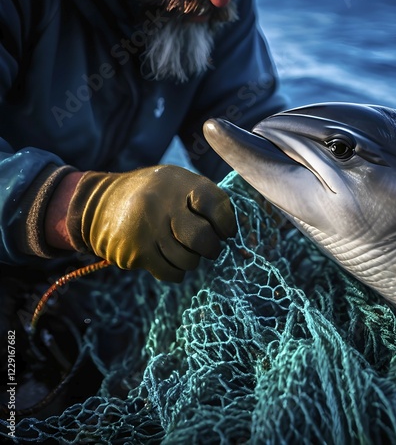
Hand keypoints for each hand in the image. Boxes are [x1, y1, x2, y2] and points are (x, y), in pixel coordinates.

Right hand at [66, 165, 235, 280]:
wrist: (100, 203)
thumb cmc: (153, 195)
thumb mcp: (177, 183)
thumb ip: (204, 199)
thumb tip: (235, 231)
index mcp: (178, 183)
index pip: (215, 204)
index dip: (226, 222)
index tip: (224, 231)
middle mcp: (162, 204)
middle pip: (203, 238)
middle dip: (212, 248)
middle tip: (209, 247)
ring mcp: (147, 229)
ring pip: (188, 260)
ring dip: (192, 260)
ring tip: (182, 248)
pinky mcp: (135, 252)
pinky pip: (171, 273)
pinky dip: (176, 271)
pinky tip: (169, 259)